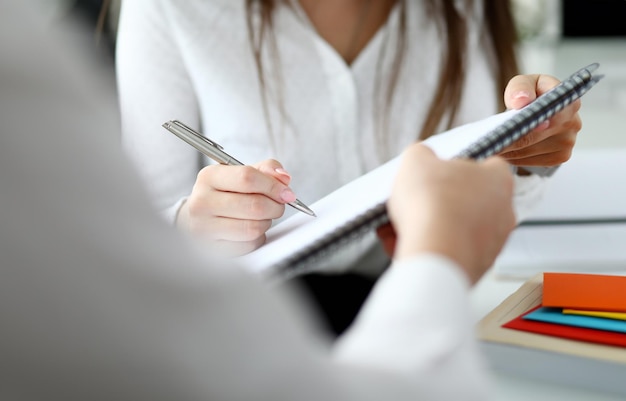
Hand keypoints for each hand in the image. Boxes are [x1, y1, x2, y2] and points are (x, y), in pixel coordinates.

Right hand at [176, 159, 297, 255]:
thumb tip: (284, 178)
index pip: (247, 178)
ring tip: (261, 217)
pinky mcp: (211, 248)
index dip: (273, 185)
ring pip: (253, 228)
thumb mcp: (242, 173)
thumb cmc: (226, 193)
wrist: (200, 216)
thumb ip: (267, 169)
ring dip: (266, 223)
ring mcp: (203, 228)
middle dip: (275, 206)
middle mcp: (201, 202)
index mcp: (209, 177)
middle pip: (254, 206)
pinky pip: (248, 245)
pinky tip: (250, 230)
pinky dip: (257, 238)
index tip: (286, 192)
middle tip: (277, 205)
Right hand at [387, 144, 515, 284]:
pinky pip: (449, 253)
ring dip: (427, 227)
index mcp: (498, 180)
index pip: (488, 165)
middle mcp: (503, 212)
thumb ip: (420, 154)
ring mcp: (493, 243)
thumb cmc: (433, 204)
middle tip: (413, 202)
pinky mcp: (477, 267)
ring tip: (398, 227)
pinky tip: (404, 245)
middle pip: (466, 200)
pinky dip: (428, 249)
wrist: (436, 253)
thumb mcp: (416, 160)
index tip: (438, 173)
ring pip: (454, 229)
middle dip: (436, 202)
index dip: (459, 167)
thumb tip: (420, 158)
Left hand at [500, 74, 581, 167]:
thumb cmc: (530, 95)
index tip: (506, 128)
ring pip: (526, 151)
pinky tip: (505, 149)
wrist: (537, 112)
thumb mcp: (523, 83)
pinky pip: (528, 161)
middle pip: (531, 136)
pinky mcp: (559, 158)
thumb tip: (521, 100)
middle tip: (485, 141)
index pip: (545, 113)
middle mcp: (573, 123)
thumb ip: (521, 87)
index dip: (525, 122)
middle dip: (506, 138)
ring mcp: (567, 143)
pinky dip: (512, 157)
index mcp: (568, 100)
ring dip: (506, 149)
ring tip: (491, 143)